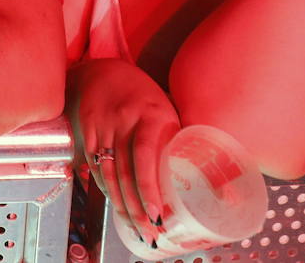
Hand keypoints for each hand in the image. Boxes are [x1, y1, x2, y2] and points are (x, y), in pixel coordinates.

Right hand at [70, 59, 178, 246]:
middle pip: (126, 171)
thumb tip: (217, 183)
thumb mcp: (167, 110)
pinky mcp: (87, 131)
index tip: (157, 213)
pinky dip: (105, 189)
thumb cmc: (144, 96)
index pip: (146, 155)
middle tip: (148, 232)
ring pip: (108, 173)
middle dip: (137, 207)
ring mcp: (103, 125)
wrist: (105, 71)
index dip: (149, 186)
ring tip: (134, 227)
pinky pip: (95, 166)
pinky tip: (116, 204)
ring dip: (121, 204)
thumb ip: (180, 141)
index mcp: (151, 113)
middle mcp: (125, 119)